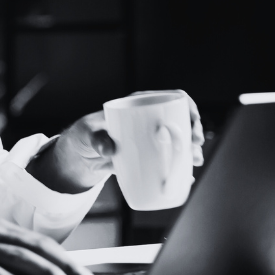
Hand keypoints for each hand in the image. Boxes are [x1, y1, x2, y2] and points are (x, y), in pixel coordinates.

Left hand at [29, 90, 205, 193]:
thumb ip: (97, 140)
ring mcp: (149, 138)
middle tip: (195, 147)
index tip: (191, 123)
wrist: (79, 157)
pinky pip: (168, 159)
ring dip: (190, 150)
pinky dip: (180, 166)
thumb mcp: (88, 135)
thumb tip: (110, 148)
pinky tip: (187, 176)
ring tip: (194, 162)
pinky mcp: (148, 156)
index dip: (186, 107)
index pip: (169, 99)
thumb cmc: (84, 137)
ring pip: (177, 140)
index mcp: (137, 106)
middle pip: (179, 120)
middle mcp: (147, 120)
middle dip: (193, 131)